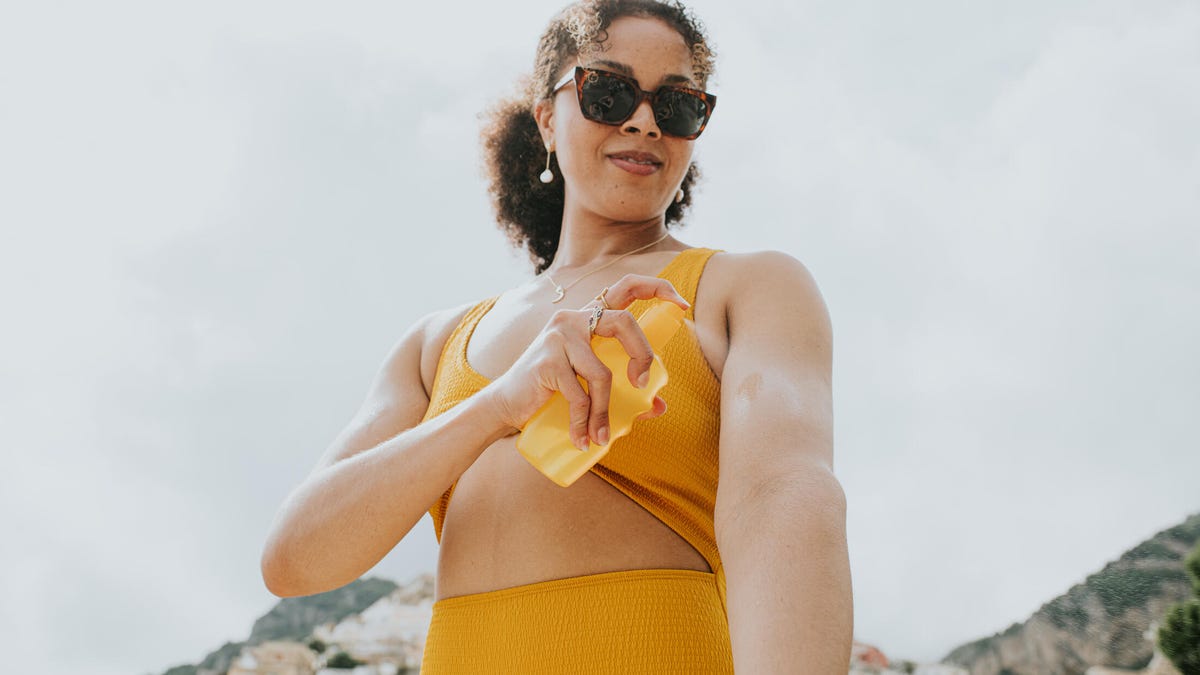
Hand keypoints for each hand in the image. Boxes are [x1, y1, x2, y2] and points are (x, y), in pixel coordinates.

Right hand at [482, 275, 689, 448]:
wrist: (506, 405)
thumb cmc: (552, 393)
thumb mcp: (590, 388)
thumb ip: (624, 391)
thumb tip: (659, 405)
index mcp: (589, 319)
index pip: (626, 288)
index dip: (657, 289)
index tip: (682, 305)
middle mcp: (574, 319)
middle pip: (624, 322)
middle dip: (642, 354)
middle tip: (643, 384)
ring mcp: (558, 337)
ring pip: (602, 373)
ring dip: (606, 411)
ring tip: (602, 437)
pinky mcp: (546, 361)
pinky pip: (579, 395)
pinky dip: (584, 422)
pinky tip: (583, 440)